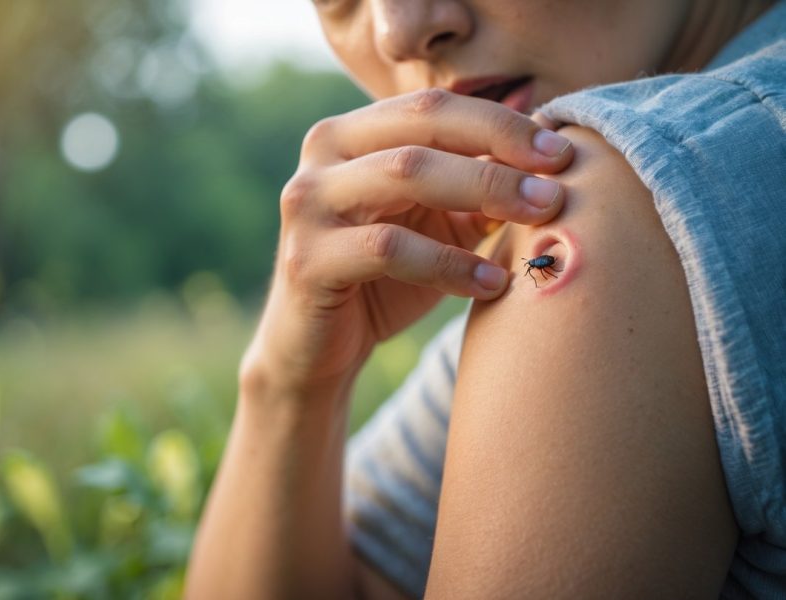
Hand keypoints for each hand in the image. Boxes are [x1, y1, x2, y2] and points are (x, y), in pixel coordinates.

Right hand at [241, 89, 573, 397]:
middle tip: (556, 187)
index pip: (432, 106)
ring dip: (484, 193)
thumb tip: (549, 165)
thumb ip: (474, 192)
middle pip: (423, 127)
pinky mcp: (307, 257)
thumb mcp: (434, 226)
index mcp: (351, 132)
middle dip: (499, 152)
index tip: (561, 152)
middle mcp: (321, 151)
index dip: (500, 123)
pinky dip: (450, 263)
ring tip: (539, 221)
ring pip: (405, 174)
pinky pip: (390, 248)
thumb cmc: (382, 280)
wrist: (316, 349)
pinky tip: (492, 283)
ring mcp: (308, 202)